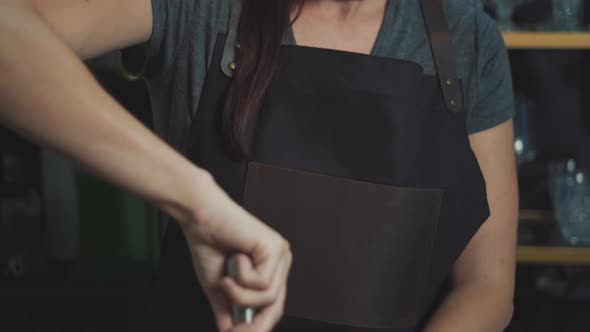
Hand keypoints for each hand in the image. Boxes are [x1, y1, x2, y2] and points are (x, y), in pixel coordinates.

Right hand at [168, 172, 291, 331]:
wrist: (200, 219)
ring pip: (267, 297)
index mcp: (271, 270)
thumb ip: (228, 311)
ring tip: (226, 277)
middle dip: (254, 324)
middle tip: (233, 331)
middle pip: (276, 306)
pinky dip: (241, 277)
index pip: (273, 307)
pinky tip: (235, 259)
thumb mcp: (220, 288)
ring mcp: (280, 255)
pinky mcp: (275, 248)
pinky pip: (261, 282)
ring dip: (239, 293)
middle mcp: (280, 262)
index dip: (257, 327)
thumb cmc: (210, 245)